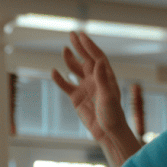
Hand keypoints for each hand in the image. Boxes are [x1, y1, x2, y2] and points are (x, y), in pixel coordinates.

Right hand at [52, 32, 141, 166]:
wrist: (107, 131)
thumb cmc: (112, 114)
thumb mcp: (108, 96)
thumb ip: (102, 78)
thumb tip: (98, 61)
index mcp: (106, 76)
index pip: (97, 56)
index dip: (89, 46)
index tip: (81, 36)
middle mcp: (95, 79)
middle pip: (86, 59)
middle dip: (79, 47)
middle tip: (72, 34)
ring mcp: (85, 87)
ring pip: (76, 69)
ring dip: (70, 60)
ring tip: (65, 49)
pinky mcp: (77, 97)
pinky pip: (66, 85)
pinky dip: (60, 79)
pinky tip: (54, 72)